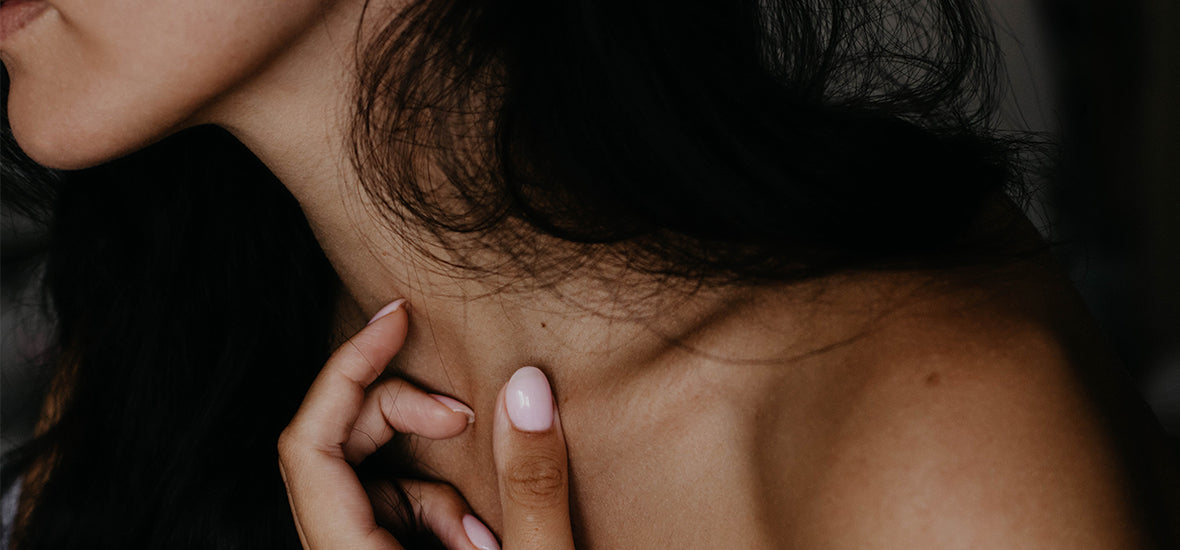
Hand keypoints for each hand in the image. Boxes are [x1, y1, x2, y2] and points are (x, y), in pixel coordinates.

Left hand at [277, 299, 576, 548]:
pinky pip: (392, 512)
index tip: (399, 319)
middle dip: (404, 415)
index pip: (308, 444)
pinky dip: (440, 511)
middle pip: (332, 448)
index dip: (349, 367)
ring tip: (487, 530)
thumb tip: (528, 389)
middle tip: (464, 417)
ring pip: (370, 482)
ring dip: (434, 482)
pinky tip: (483, 540)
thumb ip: (531, 487)